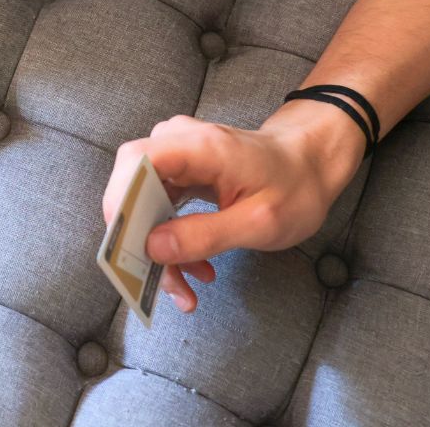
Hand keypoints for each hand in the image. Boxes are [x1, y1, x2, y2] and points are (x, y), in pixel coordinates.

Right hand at [103, 105, 363, 311]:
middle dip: (138, 238)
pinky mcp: (179, 168)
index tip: (126, 250)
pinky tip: (192, 266)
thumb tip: (153, 248)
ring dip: (155, 246)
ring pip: (142, 199)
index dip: (120, 203)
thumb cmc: (293, 187)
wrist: (309, 164)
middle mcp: (179, 141)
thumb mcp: (259, 223)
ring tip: (183, 287)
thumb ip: (205, 235)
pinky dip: (168, 237)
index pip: (136, 163)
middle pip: (132, 184)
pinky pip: (158, 202)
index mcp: (199, 146)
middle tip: (157, 283)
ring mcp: (177, 153)